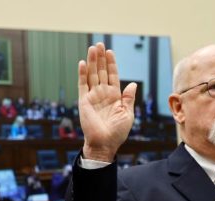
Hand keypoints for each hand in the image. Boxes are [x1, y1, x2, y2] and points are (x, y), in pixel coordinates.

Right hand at [78, 42, 136, 161]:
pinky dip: (82, 74)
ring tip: (92, 48)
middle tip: (99, 44)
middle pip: (101, 72)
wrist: (105, 144)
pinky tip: (83, 63)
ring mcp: (93, 96)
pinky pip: (82, 85)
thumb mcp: (127, 114)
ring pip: (92, 75)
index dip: (111, 64)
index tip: (110, 51)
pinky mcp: (84, 101)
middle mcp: (102, 94)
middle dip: (100, 58)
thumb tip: (132, 84)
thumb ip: (128, 98)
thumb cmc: (117, 132)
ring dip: (92, 61)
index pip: (112, 76)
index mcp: (114, 96)